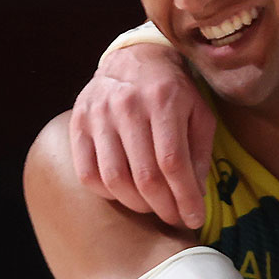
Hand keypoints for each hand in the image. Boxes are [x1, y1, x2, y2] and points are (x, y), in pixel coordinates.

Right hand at [68, 43, 215, 228]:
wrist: (133, 59)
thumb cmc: (174, 92)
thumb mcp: (199, 113)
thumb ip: (200, 153)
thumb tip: (196, 195)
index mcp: (164, 100)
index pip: (173, 162)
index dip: (184, 197)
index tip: (194, 219)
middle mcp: (128, 106)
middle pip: (144, 175)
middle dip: (164, 207)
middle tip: (176, 219)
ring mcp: (98, 115)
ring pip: (114, 178)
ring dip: (137, 204)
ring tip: (154, 207)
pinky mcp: (78, 124)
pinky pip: (88, 173)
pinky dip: (108, 193)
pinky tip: (126, 194)